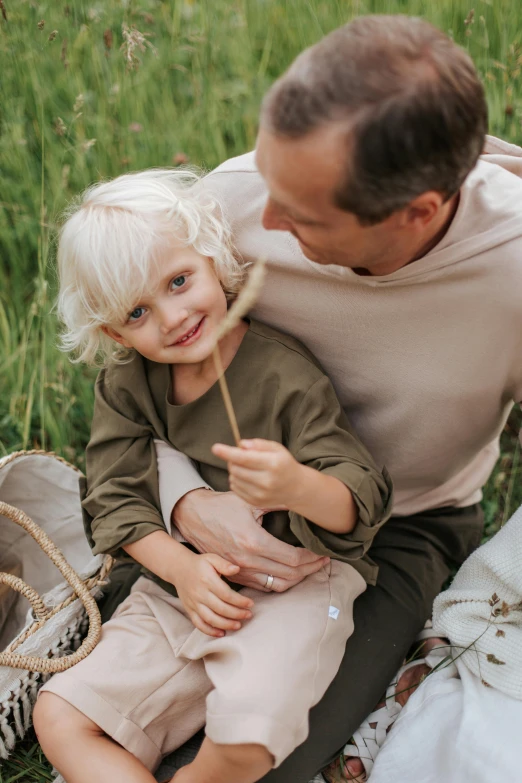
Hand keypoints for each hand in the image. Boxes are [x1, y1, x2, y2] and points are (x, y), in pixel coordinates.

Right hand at [172, 551, 253, 637]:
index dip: (240, 601)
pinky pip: (199, 624)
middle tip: (249, 615)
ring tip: (238, 625)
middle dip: (237, 614)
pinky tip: (222, 633)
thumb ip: (224, 564)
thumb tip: (237, 569)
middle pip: (220, 608)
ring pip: (211, 619)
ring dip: (226, 624)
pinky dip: (210, 631)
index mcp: (207, 580)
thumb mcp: (212, 558)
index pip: (226, 594)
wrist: (179, 569)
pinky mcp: (190, 610)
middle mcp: (200, 594)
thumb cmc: (199, 564)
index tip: (250, 604)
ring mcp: (194, 604)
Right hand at [173, 488, 327, 591]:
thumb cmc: (221, 506)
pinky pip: (264, 587)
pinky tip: (290, 574)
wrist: (192, 517)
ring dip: (298, 580)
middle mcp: (247, 561)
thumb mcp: (249, 500)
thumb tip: (300, 499)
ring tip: (310, 569)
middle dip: (310, 569)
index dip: (312, 558)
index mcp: (253, 541)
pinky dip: (280, 583)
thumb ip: (277, 501)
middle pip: (289, 575)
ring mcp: (240, 571)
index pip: (293, 559)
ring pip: (278, 586)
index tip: (323, 552)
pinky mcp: (236, 576)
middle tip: (323, 561)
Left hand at [212, 439, 302, 508]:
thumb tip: (241, 445)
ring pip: (234, 478)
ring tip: (247, 468)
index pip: (245, 458)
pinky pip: (235, 488)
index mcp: (273, 464)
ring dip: (234, 471)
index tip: (215, 447)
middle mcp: (267, 481)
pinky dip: (236, 480)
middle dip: (232, 460)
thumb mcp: (277, 448)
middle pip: (236, 469)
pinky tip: (247, 478)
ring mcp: (260, 494)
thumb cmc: (283, 464)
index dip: (228, 453)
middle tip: (240, 456)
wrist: (295, 488)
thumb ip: (259, 444)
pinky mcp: (255, 502)